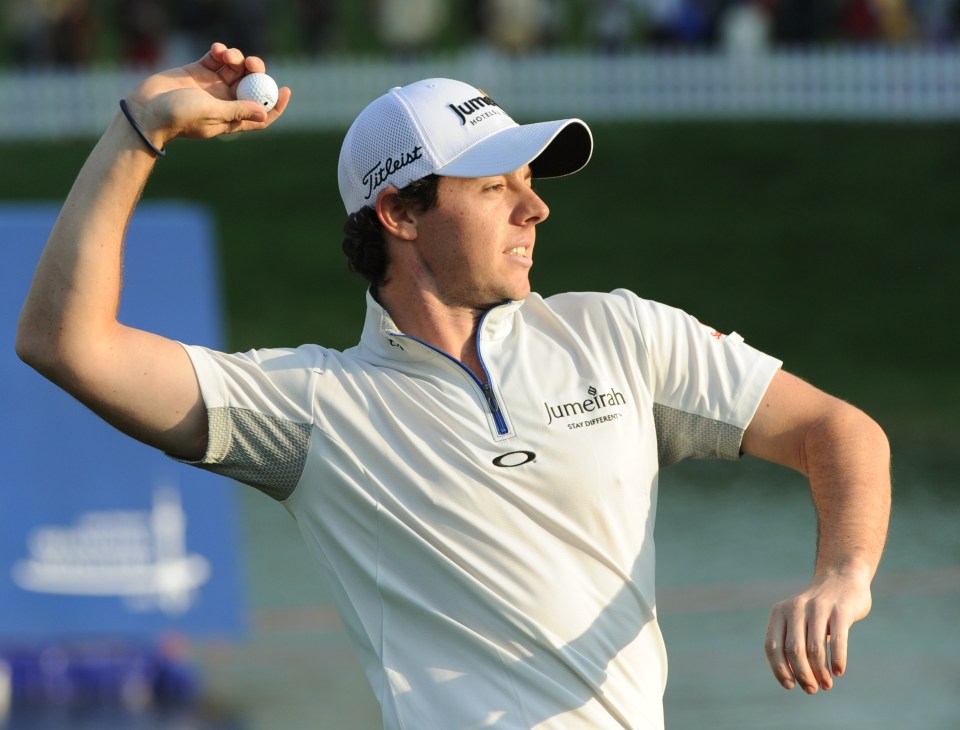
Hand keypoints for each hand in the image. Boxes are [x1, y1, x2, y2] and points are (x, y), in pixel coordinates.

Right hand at [124, 42, 290, 147]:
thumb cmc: (179, 116)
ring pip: (235, 68)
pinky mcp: (198, 70)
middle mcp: (225, 101)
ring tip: (228, 55)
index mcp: (232, 118)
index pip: (261, 114)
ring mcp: (211, 85)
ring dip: (236, 58)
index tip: (285, 89)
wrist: (146, 109)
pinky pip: (216, 58)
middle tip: (253, 63)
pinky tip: (217, 49)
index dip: (276, 104)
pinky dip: (220, 51)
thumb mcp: (211, 113)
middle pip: (250, 85)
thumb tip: (265, 113)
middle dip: (256, 72)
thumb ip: (238, 111)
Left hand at [763, 569, 872, 693]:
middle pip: (793, 650)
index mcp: (780, 612)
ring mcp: (818, 608)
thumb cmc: (817, 610)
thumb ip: (792, 644)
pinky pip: (838, 640)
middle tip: (811, 689)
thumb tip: (794, 680)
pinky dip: (837, 659)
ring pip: (814, 648)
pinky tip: (838, 672)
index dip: (779, 669)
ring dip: (820, 672)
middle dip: (802, 674)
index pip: (772, 646)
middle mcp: (795, 608)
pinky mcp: (840, 610)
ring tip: (826, 685)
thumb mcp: (798, 622)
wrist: (842, 578)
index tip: (790, 686)